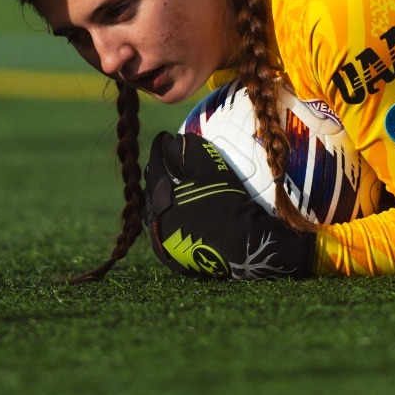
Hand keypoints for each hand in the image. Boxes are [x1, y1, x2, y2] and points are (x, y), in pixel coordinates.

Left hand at [142, 132, 315, 279]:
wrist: (243, 244)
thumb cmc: (226, 202)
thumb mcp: (211, 168)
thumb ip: (189, 150)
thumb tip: (175, 140)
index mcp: (159, 198)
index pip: (155, 165)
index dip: (159, 148)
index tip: (164, 137)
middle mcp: (155, 222)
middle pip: (151, 189)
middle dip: (156, 172)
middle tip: (164, 160)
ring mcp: (162, 242)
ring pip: (154, 212)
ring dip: (159, 196)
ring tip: (168, 186)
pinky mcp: (172, 257)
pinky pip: (163, 231)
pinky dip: (166, 217)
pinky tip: (175, 213)